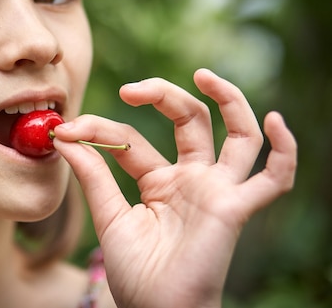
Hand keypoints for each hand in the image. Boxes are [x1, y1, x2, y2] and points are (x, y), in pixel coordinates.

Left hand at [53, 69, 296, 307]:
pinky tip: (275, 121)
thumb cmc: (136, 273)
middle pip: (188, 119)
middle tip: (128, 88)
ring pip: (237, 135)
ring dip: (228, 100)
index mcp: (159, 180)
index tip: (67, 128)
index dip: (99, 129)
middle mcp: (192, 179)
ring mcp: (216, 190)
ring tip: (203, 75)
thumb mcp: (109, 216)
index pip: (132, 138)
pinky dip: (283, 150)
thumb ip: (93, 175)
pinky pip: (273, 179)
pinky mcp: (235, 209)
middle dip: (162, 95)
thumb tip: (64, 136)